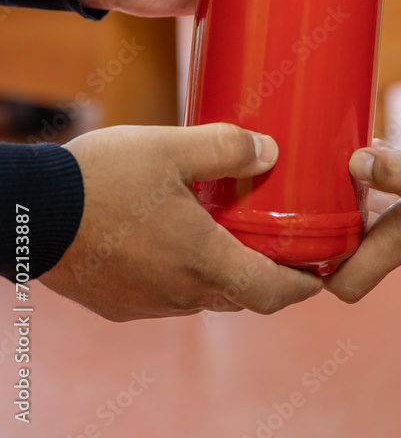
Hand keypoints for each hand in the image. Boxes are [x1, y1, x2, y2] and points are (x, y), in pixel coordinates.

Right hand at [40, 124, 321, 320]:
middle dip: (265, 276)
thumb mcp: (170, 147)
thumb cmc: (103, 178)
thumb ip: (226, 147)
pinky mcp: (119, 304)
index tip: (320, 273)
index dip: (303, 286)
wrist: (30, 213)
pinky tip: (174, 240)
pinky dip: (184, 275)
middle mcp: (180, 293)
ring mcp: (147, 303)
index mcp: (202, 260)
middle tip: (278, 244)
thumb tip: (271, 150)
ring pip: (202, 296)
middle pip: (240, 296)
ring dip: (222, 273)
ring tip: (226, 234)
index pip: (271, 293)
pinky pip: (166, 296)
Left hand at [325, 137, 400, 302]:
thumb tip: (352, 164)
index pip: (344, 282)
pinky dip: (386, 194)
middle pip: (354, 249)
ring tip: (346, 154)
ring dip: (361, 199)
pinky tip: (385, 155)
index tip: (302, 222)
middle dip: (334, 216)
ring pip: (377, 229)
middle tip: (317, 170)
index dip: (315, 264)